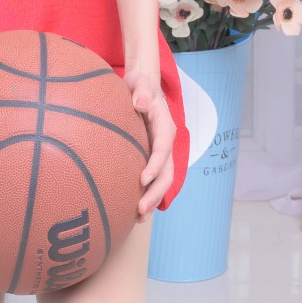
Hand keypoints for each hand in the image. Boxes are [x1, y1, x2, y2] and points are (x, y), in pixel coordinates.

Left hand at [124, 67, 174, 220]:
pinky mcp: (152, 156)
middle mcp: (166, 143)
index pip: (163, 150)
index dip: (154, 166)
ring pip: (162, 180)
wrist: (143, 87)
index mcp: (165, 127)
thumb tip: (141, 103)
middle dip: (155, 193)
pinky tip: (135, 210)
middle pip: (166, 172)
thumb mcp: (141, 84)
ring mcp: (160, 152)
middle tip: (140, 210)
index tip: (141, 180)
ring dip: (153, 199)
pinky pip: (153, 178)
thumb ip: (142, 92)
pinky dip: (148, 194)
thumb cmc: (140, 85)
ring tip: (139, 218)